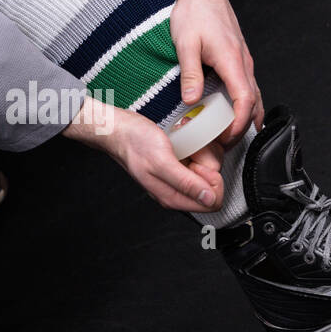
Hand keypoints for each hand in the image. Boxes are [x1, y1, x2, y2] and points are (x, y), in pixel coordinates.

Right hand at [64, 96, 224, 211]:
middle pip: (212, 184)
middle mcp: (177, 191)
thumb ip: (186, 183)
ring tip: (184, 142)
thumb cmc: (134, 143)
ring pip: (208, 169)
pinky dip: (197, 146)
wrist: (118, 129)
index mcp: (173, 197)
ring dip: (202, 151)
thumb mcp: (161, 161)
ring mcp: (178, 177)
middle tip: (190, 149)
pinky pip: (200, 158)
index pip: (212, 202)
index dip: (212, 181)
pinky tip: (184, 139)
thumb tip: (209, 199)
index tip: (198, 164)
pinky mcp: (179, 164)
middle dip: (207, 162)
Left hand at [156, 0, 262, 144]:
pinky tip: (238, 114)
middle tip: (225, 144)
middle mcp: (243, 61)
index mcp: (232, 60)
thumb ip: (190, 74)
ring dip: (246, 117)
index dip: (239, 123)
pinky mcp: (239, 58)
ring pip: (253, 94)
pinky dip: (246, 104)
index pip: (244, 100)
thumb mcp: (185, 44)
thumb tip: (192, 101)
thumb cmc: (194, 13)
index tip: (227, 137)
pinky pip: (248, 86)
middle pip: (252, 102)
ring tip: (231, 135)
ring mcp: (244, 59)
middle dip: (242, 126)